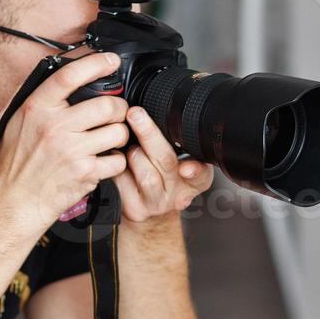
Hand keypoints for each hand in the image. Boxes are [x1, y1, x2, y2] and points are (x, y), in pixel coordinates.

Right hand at [0, 52, 130, 231]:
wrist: (14, 201)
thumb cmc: (14, 163)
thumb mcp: (13, 122)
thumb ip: (33, 98)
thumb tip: (54, 74)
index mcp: (36, 108)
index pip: (69, 75)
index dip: (95, 63)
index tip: (110, 60)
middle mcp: (54, 127)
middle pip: (107, 105)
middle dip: (118, 108)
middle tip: (114, 114)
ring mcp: (71, 150)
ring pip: (118, 132)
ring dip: (119, 135)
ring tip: (109, 138)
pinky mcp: (85, 172)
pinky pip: (117, 160)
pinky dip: (115, 161)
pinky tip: (103, 161)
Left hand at [114, 106, 214, 223]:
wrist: (149, 211)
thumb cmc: (162, 176)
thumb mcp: (177, 159)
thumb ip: (176, 141)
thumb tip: (156, 108)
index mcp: (195, 179)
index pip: (202, 173)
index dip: (195, 170)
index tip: (186, 167)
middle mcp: (178, 192)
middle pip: (166, 163)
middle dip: (149, 134)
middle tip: (135, 114)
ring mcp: (157, 202)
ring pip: (146, 175)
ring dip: (134, 154)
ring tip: (130, 147)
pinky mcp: (136, 209)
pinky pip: (124, 183)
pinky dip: (118, 166)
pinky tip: (118, 159)